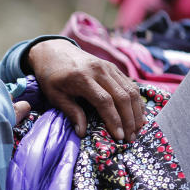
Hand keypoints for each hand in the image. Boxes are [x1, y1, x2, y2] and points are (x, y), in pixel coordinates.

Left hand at [26, 39, 145, 139]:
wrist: (54, 51)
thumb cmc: (51, 76)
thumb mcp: (54, 95)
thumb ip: (70, 112)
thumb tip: (82, 133)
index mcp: (82, 78)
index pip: (104, 101)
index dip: (114, 120)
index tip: (119, 137)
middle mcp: (99, 71)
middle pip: (122, 97)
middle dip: (129, 120)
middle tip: (131, 138)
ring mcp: (108, 67)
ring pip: (131, 90)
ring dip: (136, 111)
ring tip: (137, 129)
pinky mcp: (113, 67)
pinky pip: (130, 84)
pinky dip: (136, 100)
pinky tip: (138, 114)